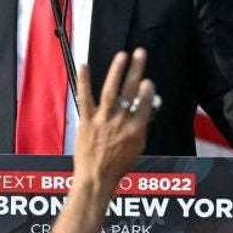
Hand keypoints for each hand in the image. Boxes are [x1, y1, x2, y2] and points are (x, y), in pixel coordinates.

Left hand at [72, 48, 154, 191]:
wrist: (96, 179)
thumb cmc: (117, 166)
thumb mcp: (137, 148)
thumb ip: (141, 126)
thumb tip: (147, 108)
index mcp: (136, 130)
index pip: (145, 104)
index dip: (147, 90)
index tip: (147, 80)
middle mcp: (120, 122)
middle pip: (131, 91)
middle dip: (136, 70)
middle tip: (140, 53)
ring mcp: (102, 121)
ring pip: (111, 91)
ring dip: (117, 71)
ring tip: (122, 55)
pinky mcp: (86, 121)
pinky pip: (85, 98)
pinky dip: (84, 81)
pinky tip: (85, 65)